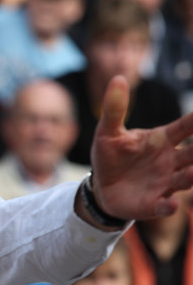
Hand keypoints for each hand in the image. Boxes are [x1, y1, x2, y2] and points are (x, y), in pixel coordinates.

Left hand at [91, 75, 192, 219]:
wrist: (101, 188)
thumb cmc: (110, 156)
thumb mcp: (108, 132)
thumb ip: (114, 108)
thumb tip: (118, 78)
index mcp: (162, 140)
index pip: (185, 127)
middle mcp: (170, 161)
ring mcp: (164, 183)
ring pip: (186, 178)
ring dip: (192, 175)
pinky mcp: (152, 203)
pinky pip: (164, 206)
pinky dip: (168, 206)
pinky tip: (171, 204)